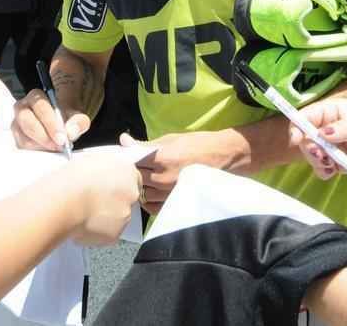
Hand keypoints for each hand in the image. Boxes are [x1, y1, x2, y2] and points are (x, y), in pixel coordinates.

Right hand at [11, 88, 89, 151]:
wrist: (61, 124)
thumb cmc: (66, 119)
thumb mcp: (78, 117)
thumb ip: (78, 122)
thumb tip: (70, 132)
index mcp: (36, 97)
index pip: (40, 106)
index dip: (50, 123)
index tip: (62, 138)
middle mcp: (22, 108)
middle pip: (28, 122)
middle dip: (44, 137)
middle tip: (59, 146)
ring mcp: (16, 124)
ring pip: (23, 138)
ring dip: (41, 146)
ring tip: (55, 149)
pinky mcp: (16, 139)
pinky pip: (22, 149)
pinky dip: (36, 152)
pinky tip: (47, 151)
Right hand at [58, 154, 141, 245]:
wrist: (65, 201)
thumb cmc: (73, 179)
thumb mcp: (93, 159)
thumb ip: (106, 167)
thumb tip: (103, 172)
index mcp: (127, 171)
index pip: (132, 179)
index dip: (119, 184)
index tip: (109, 188)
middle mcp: (131, 194)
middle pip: (126, 199)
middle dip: (113, 201)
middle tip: (93, 201)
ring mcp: (124, 215)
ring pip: (117, 217)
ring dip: (105, 216)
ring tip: (84, 212)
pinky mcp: (115, 234)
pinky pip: (108, 233)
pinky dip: (97, 230)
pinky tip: (83, 223)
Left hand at [119, 130, 240, 214]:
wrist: (222, 157)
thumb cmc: (197, 144)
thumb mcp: (170, 139)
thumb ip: (145, 144)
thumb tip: (124, 141)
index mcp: (161, 159)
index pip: (132, 162)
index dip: (127, 159)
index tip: (128, 156)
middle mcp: (164, 178)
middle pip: (135, 178)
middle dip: (132, 172)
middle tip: (136, 167)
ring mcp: (169, 193)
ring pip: (141, 194)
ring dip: (140, 187)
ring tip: (145, 178)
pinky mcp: (175, 203)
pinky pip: (152, 207)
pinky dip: (148, 200)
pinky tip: (152, 191)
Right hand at [289, 99, 346, 179]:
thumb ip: (343, 128)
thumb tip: (323, 134)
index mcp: (330, 112)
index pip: (305, 117)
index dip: (296, 127)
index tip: (296, 139)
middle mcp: (327, 128)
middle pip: (305, 139)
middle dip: (309, 149)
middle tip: (321, 155)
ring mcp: (332, 146)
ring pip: (312, 156)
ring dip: (317, 162)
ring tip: (330, 164)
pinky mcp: (339, 162)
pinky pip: (324, 169)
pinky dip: (324, 172)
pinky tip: (333, 171)